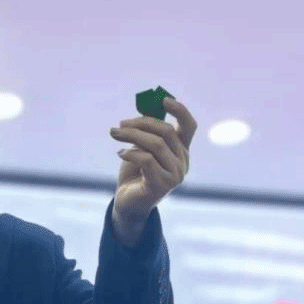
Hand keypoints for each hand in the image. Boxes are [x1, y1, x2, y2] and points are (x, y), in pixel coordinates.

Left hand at [109, 96, 196, 232]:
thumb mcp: (142, 147)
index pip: (189, 126)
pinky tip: (120, 153)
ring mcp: (175, 175)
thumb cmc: (135, 173)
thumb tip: (144, 109)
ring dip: (131, 136)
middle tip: (120, 124)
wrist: (128, 202)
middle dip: (141, 124)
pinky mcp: (162, 185)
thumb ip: (147, 132)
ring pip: (156, 145)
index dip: (180, 110)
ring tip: (114, 134)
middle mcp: (183, 162)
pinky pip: (147, 161)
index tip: (163, 100)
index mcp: (181, 150)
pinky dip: (130, 154)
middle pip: (166, 132)